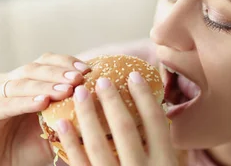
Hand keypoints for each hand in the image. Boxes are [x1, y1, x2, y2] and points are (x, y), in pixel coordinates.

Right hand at [0, 53, 89, 165]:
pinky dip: (24, 102)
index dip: (66, 62)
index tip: (88, 70)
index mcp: (25, 81)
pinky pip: (4, 105)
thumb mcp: (56, 132)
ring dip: (44, 85)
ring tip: (66, 90)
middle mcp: (7, 83)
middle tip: (79, 79)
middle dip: (58, 72)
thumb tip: (106, 110)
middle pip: (33, 68)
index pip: (46, 61)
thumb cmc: (27, 151)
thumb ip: (73, 118)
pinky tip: (42, 103)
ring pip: (20, 83)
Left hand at [57, 72, 177, 165]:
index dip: (144, 97)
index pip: (155, 122)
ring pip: (98, 144)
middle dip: (112, 101)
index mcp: (166, 164)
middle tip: (101, 79)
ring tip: (79, 94)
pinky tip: (61, 123)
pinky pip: (79, 165)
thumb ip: (169, 148)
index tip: (134, 74)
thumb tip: (161, 113)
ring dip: (87, 115)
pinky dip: (70, 143)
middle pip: (125, 129)